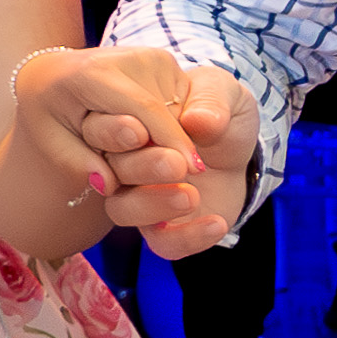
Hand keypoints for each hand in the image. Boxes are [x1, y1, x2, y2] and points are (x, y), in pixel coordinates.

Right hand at [24, 46, 245, 256]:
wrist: (237, 147)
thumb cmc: (216, 112)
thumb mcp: (221, 92)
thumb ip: (211, 99)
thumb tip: (199, 120)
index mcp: (122, 122)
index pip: (99, 127)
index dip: (114, 130)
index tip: (141, 130)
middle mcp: (121, 162)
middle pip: (109, 170)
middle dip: (139, 167)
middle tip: (174, 164)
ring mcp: (138, 198)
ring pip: (123, 211)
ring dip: (153, 204)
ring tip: (191, 195)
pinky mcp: (164, 229)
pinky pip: (162, 244)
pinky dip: (187, 238)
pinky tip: (216, 223)